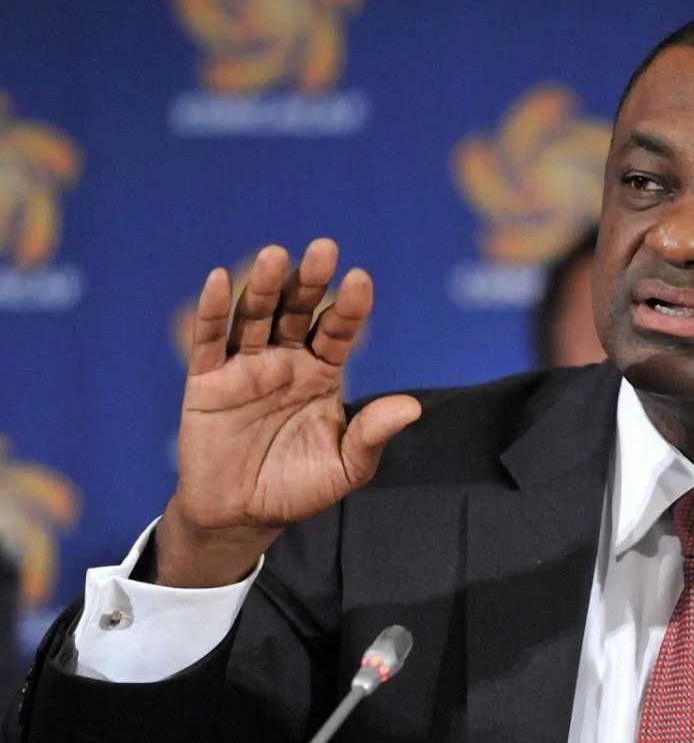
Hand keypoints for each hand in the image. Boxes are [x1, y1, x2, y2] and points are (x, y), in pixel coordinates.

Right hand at [157, 239, 420, 587]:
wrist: (241, 518)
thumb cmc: (298, 488)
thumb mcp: (345, 468)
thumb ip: (372, 435)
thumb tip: (413, 408)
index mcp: (323, 372)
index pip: (339, 330)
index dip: (349, 307)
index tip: (360, 280)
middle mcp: (286, 360)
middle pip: (299, 311)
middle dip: (310, 281)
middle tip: (324, 249)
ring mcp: (246, 366)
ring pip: (256, 317)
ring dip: (266, 286)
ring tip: (277, 255)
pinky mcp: (207, 381)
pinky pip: (210, 341)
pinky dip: (213, 310)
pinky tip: (221, 280)